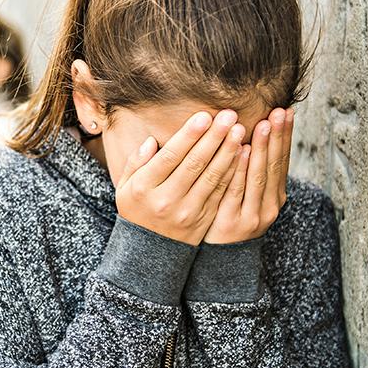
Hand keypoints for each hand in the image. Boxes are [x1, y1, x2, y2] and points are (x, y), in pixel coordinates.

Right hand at [117, 110, 246, 244]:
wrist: (149, 251)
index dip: (189, 136)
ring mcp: (187, 211)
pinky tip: (242, 154)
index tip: (204, 116)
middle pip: (194, 164)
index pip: (170, 156)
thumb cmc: (137, 209)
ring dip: (228, 152)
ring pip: (211, 177)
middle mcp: (167, 200)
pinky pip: (221, 192)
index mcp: (144, 188)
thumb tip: (152, 141)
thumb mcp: (125, 186)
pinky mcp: (204, 219)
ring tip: (239, 130)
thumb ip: (136, 162)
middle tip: (229, 116)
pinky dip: (233, 172)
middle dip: (213, 137)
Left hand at [204, 107, 292, 243]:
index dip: (285, 136)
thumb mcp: (247, 196)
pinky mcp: (233, 222)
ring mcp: (253, 215)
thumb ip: (251, 170)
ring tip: (264, 125)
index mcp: (275, 196)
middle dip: (277, 137)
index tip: (286, 111)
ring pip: (258, 176)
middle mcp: (270, 205)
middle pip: (274, 166)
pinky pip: (236, 190)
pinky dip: (241, 170)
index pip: (282, 160)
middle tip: (278, 112)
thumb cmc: (230, 217)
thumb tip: (254, 133)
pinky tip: (242, 151)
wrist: (220, 258)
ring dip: (262, 149)